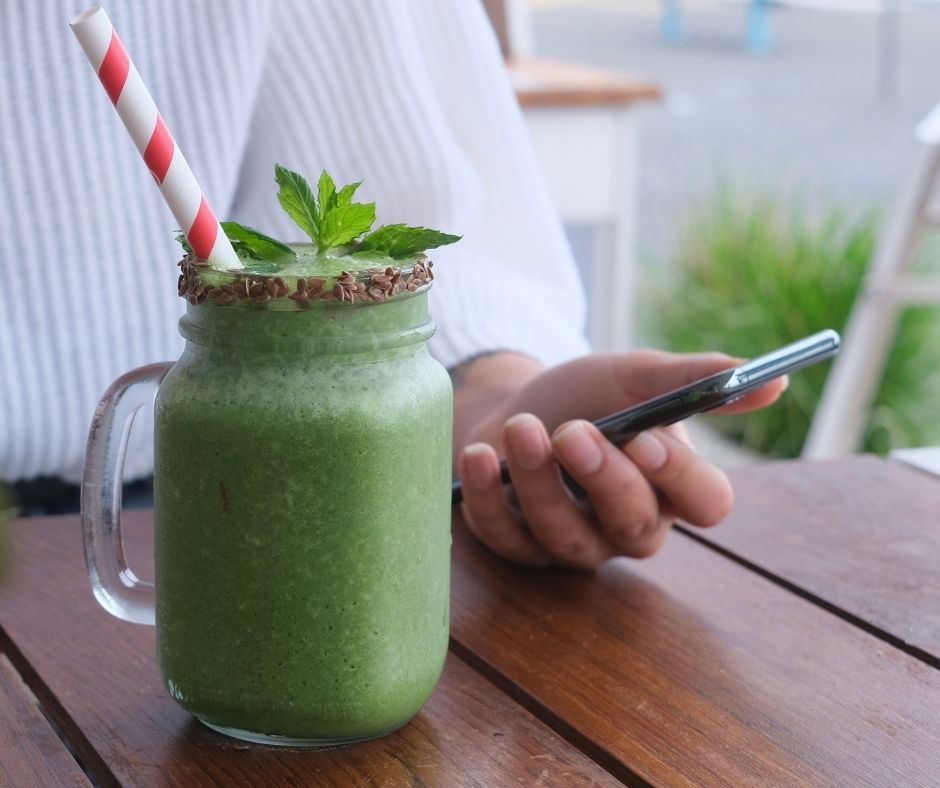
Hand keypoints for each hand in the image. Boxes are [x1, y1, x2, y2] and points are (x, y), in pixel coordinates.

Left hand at [454, 351, 785, 567]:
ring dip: (538, 480)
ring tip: (520, 426)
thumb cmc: (585, 396)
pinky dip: (487, 498)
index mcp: (672, 488)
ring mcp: (573, 545)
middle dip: (604, 478)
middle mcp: (628, 527)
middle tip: (572, 430)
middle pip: (636, 528)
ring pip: (566, 536)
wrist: (513, 405)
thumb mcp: (634, 377)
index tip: (648, 436)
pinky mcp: (520, 548)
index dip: (681, 480)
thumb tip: (772, 383)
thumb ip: (695, 380)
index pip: (705, 505)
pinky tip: (481, 456)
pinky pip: (506, 539)